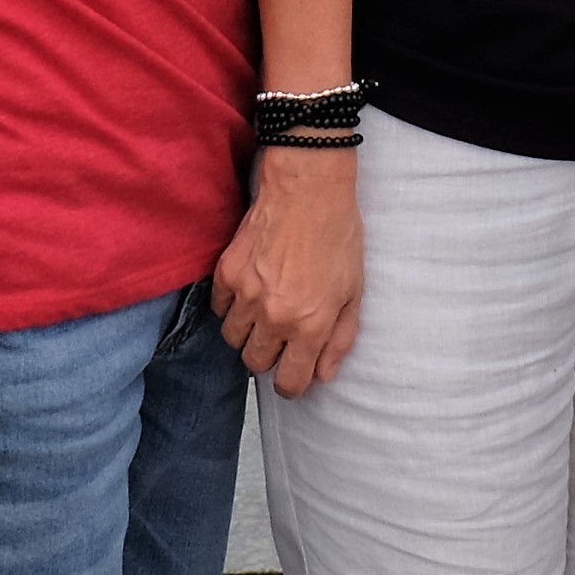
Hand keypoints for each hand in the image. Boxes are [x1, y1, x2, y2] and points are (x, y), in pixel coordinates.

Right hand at [211, 147, 366, 398]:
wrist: (307, 190)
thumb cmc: (337, 235)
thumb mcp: (354, 290)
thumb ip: (340, 338)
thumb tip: (324, 374)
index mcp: (310, 324)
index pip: (289, 382)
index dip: (292, 384)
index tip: (293, 375)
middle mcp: (275, 316)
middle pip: (255, 363)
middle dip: (269, 356)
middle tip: (282, 335)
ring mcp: (246, 296)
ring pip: (233, 339)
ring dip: (249, 332)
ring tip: (266, 309)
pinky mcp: (226, 274)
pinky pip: (219, 309)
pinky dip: (231, 306)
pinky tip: (250, 288)